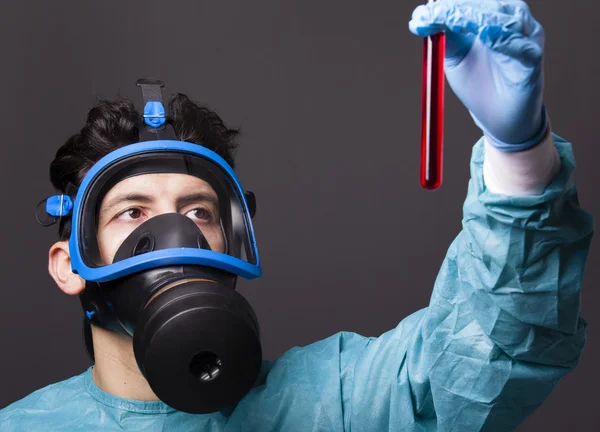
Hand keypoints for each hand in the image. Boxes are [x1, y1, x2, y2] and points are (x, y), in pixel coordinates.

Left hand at [409, 0, 547, 150]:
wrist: (499, 119)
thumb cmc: (479, 85)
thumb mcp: (454, 58)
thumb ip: (443, 37)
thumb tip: (420, 18)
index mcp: (491, 18)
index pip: (471, 2)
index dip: (447, 5)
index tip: (423, 15)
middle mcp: (511, 21)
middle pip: (487, 4)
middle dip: (458, 9)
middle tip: (433, 16)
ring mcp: (525, 38)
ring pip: (505, 18)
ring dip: (478, 17)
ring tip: (455, 21)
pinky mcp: (533, 58)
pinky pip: (522, 45)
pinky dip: (505, 40)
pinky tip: (487, 38)